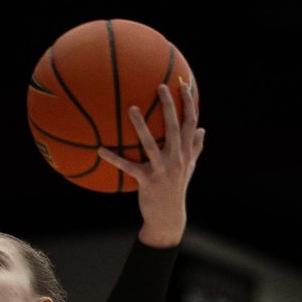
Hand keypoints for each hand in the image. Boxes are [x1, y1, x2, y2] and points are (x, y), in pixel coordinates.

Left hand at [98, 83, 205, 247]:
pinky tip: (100, 150)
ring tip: (130, 108)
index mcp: (186, 152)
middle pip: (174, 127)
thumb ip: (195, 148)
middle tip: (159, 86)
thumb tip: (202, 129)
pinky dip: (113, 158)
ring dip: (141, 125)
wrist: (168, 215)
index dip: (189, 103)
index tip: (183, 85)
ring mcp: (162, 169)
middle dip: (168, 105)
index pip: (190, 122)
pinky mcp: (147, 180)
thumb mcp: (189, 168)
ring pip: (150, 143)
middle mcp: (176, 158)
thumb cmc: (176, 189)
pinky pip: (128, 166)